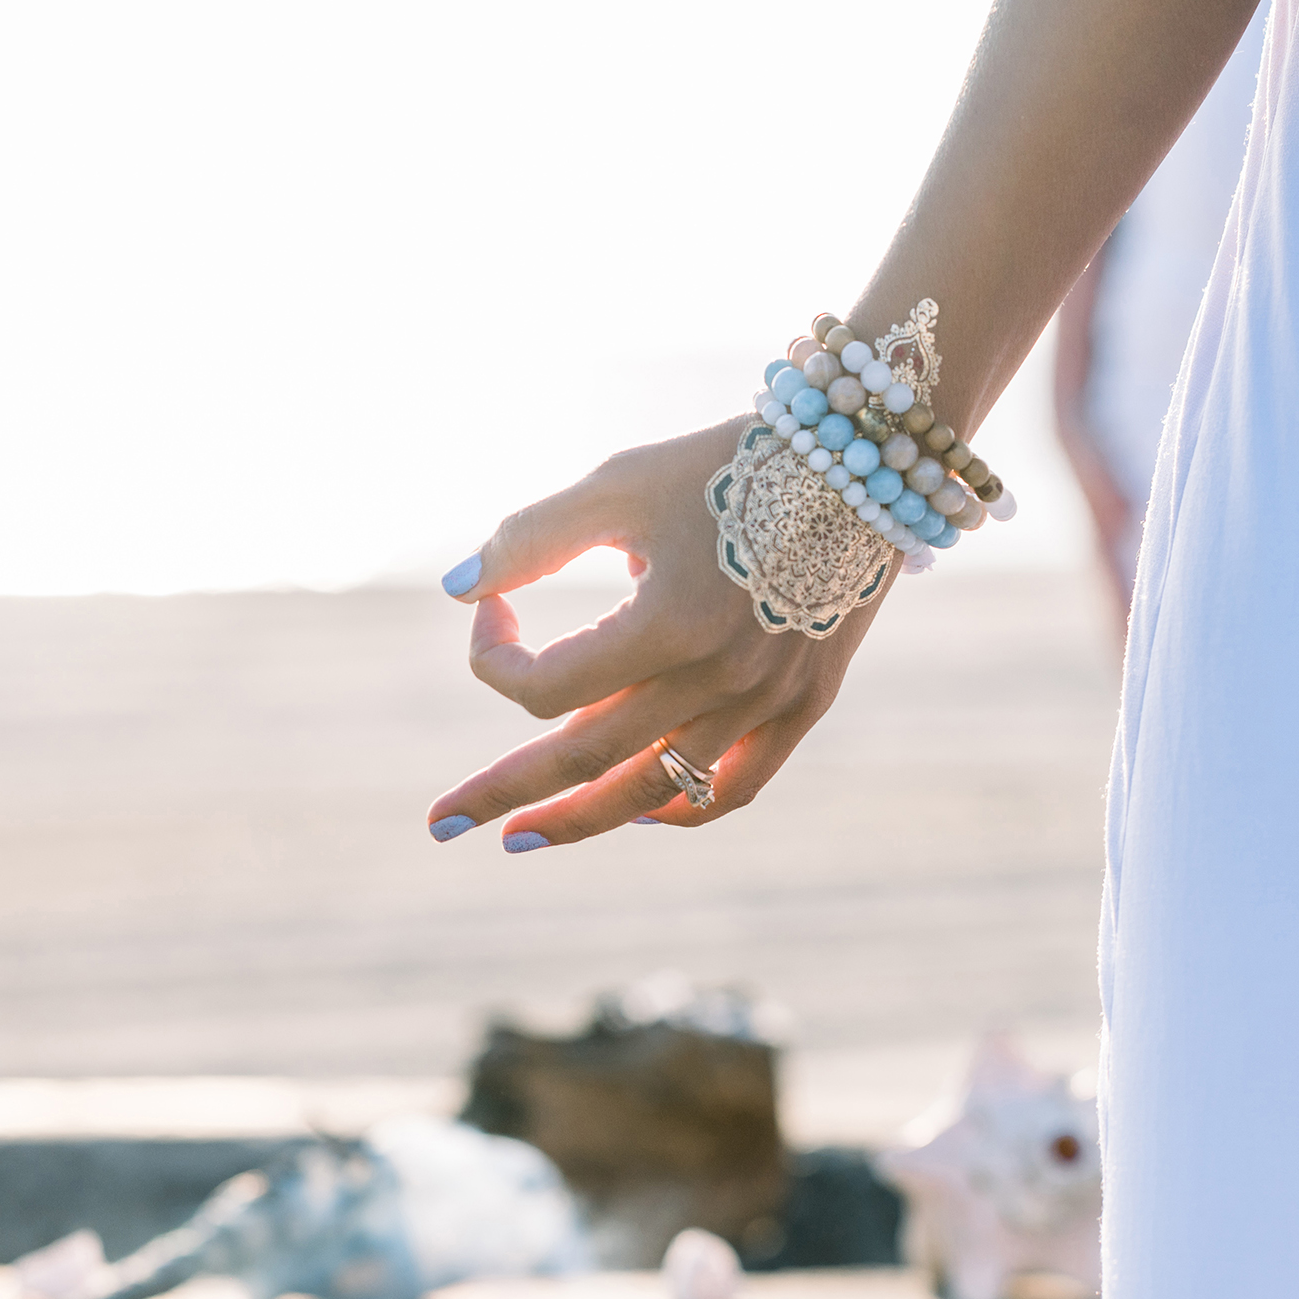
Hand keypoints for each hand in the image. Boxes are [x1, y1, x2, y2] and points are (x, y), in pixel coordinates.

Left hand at [427, 416, 889, 850]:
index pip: (546, 686)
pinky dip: (681, 808)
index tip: (493, 606)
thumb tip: (455, 588)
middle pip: (585, 758)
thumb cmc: (723, 463)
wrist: (857, 459)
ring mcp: (767, 702)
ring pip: (656, 790)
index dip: (493, 654)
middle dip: (504, 791)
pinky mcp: (805, 706)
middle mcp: (718, 678)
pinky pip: (736, 788)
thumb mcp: (619, 483)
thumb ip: (530, 536)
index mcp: (668, 622)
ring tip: (521, 838)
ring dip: (579, 820)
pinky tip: (637, 812)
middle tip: (441, 823)